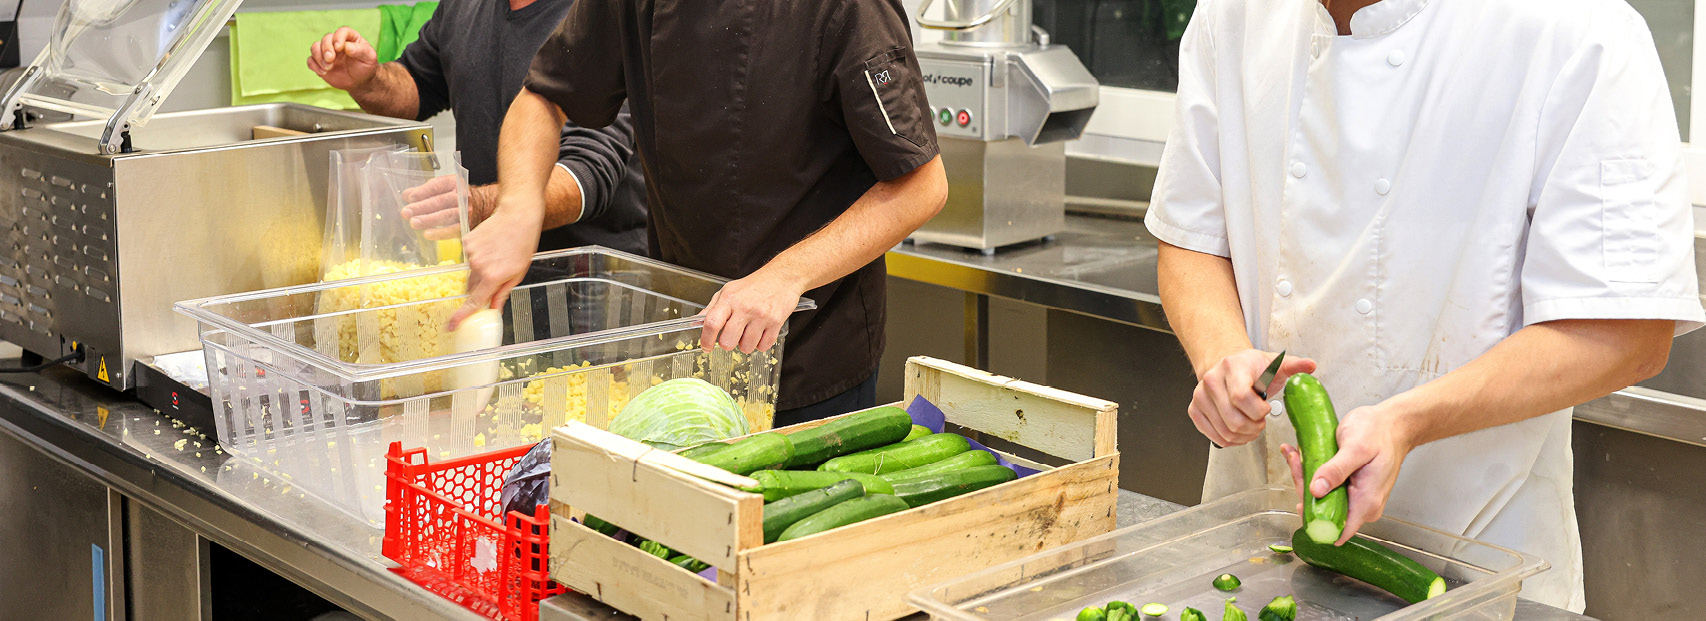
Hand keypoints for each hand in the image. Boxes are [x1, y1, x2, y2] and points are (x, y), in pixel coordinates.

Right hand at [307, 27, 378, 91]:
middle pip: (326, 39)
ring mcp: (327, 52)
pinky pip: (310, 60)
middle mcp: (336, 42)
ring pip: (315, 47)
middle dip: (326, 48)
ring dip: (318, 57)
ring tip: (328, 68)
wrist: (360, 81)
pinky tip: (323, 73)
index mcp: (350, 37)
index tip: (339, 48)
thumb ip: (360, 50)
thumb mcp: (369, 58)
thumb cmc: (366, 66)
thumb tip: (347, 47)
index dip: (338, 37)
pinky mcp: (320, 62)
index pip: (342, 31)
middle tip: (330, 60)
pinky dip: (314, 66)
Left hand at [401, 179, 496, 239]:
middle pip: (440, 201)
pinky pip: (453, 229)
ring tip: (414, 223)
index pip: (437, 186)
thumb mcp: (444, 188)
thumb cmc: (458, 197)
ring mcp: (466, 211)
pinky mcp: (467, 225)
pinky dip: (440, 232)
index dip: (423, 191)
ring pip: (446, 215)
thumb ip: (425, 191)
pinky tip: (428, 234)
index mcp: (454, 183)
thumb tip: (406, 195)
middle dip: (421, 207)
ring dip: (429, 220)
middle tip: (406, 212)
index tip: (409, 197)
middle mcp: (462, 196)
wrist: (483, 206)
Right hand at [449, 195, 542, 329]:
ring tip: (498, 254)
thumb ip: (502, 293)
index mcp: (493, 277)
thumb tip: (493, 309)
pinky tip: (491, 246)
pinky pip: (470, 256)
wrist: (517, 216)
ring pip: (471, 270)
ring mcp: (470, 253)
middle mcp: (478, 266)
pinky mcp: (466, 242)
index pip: (474, 301)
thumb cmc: (522, 244)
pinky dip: (478, 255)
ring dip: (481, 268)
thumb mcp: (518, 273)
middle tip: (495, 274)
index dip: (461, 315)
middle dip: (480, 287)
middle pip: (472, 286)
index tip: (451, 325)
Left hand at [699, 271, 806, 353]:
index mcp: (729, 299)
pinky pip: (763, 346)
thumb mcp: (728, 291)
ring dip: (746, 344)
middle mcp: (744, 308)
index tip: (706, 347)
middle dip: (728, 344)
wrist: (781, 277)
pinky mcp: (776, 322)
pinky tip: (761, 332)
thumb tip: (697, 322)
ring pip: (746, 347)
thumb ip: (712, 308)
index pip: (712, 323)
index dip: (706, 339)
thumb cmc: (754, 285)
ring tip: (749, 331)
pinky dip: (760, 344)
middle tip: (732, 336)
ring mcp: (761, 316)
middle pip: (728, 341)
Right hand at [1188, 349, 1315, 447]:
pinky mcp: (1194, 410)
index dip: (1258, 411)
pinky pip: (1215, 437)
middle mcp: (1211, 380)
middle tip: (1260, 420)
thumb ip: (1293, 366)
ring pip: (1225, 432)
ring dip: (1244, 436)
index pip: (1241, 398)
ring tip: (1252, 426)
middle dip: (1254, 427)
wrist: (1227, 365)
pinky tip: (1239, 431)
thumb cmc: (1251, 368)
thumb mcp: (1274, 364)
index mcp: (1232, 367)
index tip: (1266, 408)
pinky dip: (1231, 440)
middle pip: (1234, 420)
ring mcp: (1200, 396)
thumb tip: (1310, 366)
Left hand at [1282, 403, 1416, 544]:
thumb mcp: (1357, 448)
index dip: (1313, 518)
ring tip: (1296, 453)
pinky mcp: (1347, 488)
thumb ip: (1337, 470)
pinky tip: (1300, 455)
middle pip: (1322, 511)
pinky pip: (1324, 486)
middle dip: (1304, 487)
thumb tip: (1317, 490)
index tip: (1300, 494)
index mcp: (1366, 503)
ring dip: (1304, 476)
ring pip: (1320, 498)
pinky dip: (1310, 472)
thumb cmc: (1379, 433)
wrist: (1392, 424)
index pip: (1335, 530)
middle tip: (1296, 459)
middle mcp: (1361, 506)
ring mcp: (1354, 498)